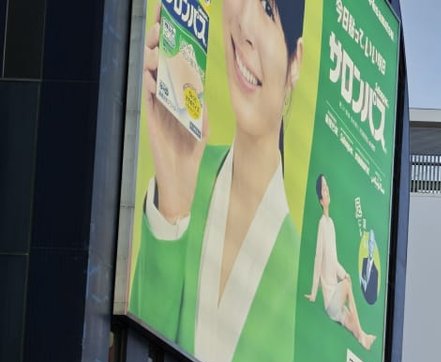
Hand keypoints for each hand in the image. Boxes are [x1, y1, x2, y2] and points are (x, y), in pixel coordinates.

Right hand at [141, 21, 203, 224]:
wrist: (182, 176)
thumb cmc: (192, 149)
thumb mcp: (203, 124)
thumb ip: (202, 106)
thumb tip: (207, 88)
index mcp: (180, 92)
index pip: (175, 59)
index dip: (173, 40)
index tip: (175, 21)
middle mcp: (167, 94)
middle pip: (159, 59)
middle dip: (159, 41)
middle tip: (161, 28)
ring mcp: (158, 104)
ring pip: (150, 73)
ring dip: (153, 60)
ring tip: (157, 52)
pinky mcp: (152, 116)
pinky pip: (148, 95)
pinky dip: (150, 85)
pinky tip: (154, 79)